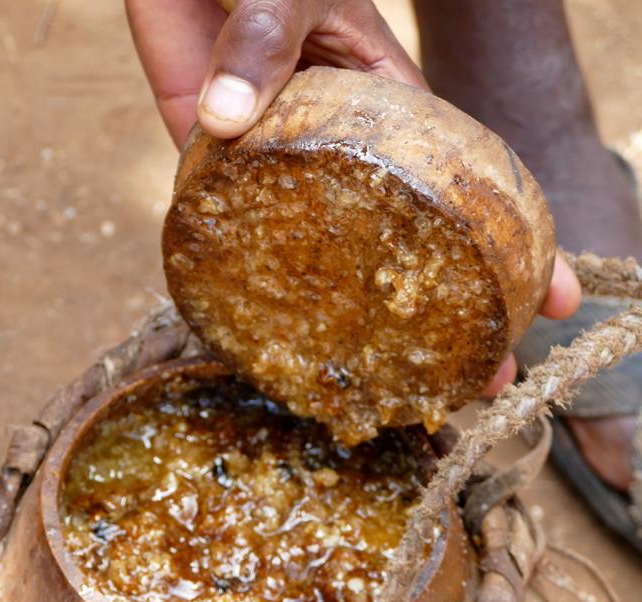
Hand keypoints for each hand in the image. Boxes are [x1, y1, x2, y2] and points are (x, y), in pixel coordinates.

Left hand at [126, 0, 581, 385]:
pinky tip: (282, 353)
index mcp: (386, 113)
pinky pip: (242, 253)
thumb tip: (225, 119)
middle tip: (486, 380)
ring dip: (364, 327)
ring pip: (334, 268)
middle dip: (453, 312)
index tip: (552, 300)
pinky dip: (261, 303)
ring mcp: (284, 179)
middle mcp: (343, 159)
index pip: (465, 186)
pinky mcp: (217, 183)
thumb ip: (265, 42)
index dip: (514, 241)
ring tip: (397, 390)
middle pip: (408, 247)